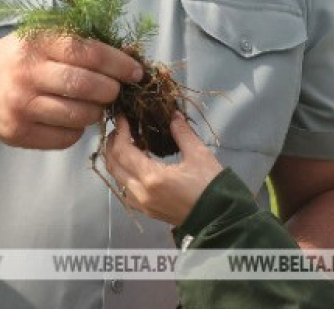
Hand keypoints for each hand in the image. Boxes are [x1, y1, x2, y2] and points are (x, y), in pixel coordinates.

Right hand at [0, 32, 142, 149]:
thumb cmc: (19, 60)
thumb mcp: (40, 38)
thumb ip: (77, 43)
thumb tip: (128, 57)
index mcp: (36, 43)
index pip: (87, 52)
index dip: (117, 63)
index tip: (135, 72)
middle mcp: (26, 73)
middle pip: (85, 85)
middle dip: (110, 90)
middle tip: (115, 91)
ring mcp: (20, 105)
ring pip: (78, 115)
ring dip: (96, 112)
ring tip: (95, 105)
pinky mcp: (18, 132)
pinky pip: (65, 137)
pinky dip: (78, 130)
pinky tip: (72, 119)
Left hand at [103, 113, 223, 225]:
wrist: (220, 218)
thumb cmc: (210, 186)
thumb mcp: (199, 155)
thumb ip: (182, 133)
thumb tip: (173, 115)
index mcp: (152, 178)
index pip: (123, 151)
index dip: (120, 132)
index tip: (122, 117)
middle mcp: (141, 193)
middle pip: (113, 165)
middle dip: (113, 144)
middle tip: (121, 128)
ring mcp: (143, 205)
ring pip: (117, 180)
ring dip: (117, 160)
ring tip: (128, 144)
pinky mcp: (148, 211)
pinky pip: (126, 191)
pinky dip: (125, 175)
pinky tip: (136, 165)